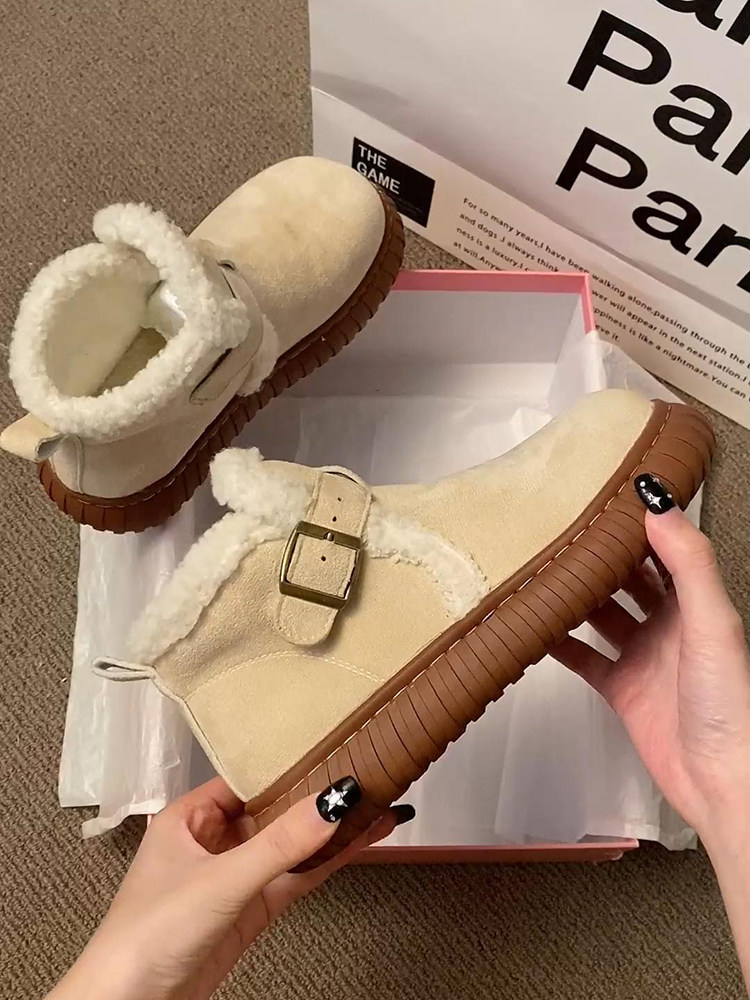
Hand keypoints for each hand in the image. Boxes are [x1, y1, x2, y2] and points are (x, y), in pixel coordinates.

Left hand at [49, 776, 408, 999]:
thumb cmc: (147, 935)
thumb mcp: (220, 879)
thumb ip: (279, 843)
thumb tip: (331, 802)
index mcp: (189, 817)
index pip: (247, 778)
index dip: (288, 766)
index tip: (331, 749)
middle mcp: (211, 842)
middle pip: (273, 810)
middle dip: (316, 797)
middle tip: (364, 775)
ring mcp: (232, 878)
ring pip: (289, 846)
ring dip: (327, 831)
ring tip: (375, 805)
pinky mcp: (248, 912)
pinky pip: (292, 877)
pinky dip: (323, 862)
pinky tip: (356, 843)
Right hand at [552, 492, 749, 842]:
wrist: (722, 779)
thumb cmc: (731, 704)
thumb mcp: (713, 622)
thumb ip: (687, 563)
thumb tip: (657, 506)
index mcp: (697, 604)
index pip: (663, 551)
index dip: (637, 525)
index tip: (604, 498)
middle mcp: (669, 625)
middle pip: (627, 580)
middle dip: (599, 557)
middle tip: (561, 531)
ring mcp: (643, 656)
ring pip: (601, 615)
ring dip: (576, 596)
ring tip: (542, 570)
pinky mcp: (621, 689)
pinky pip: (583, 658)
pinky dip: (559, 643)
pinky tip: (536, 628)